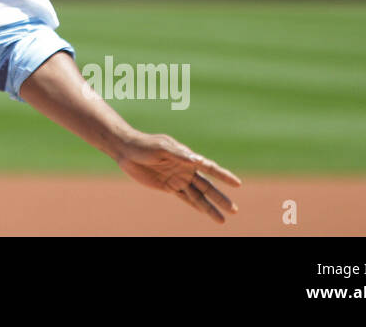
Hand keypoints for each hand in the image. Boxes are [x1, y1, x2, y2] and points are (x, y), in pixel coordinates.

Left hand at [115, 131, 240, 222]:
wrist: (127, 150)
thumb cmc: (145, 145)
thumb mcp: (161, 148)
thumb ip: (179, 155)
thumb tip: (198, 161)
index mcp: (187, 157)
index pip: (209, 168)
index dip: (223, 176)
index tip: (238, 184)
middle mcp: (186, 169)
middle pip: (208, 186)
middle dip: (221, 198)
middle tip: (235, 210)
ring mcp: (178, 179)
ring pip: (198, 196)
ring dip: (210, 207)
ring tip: (222, 220)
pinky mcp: (168, 187)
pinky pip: (185, 198)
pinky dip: (195, 206)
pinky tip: (204, 212)